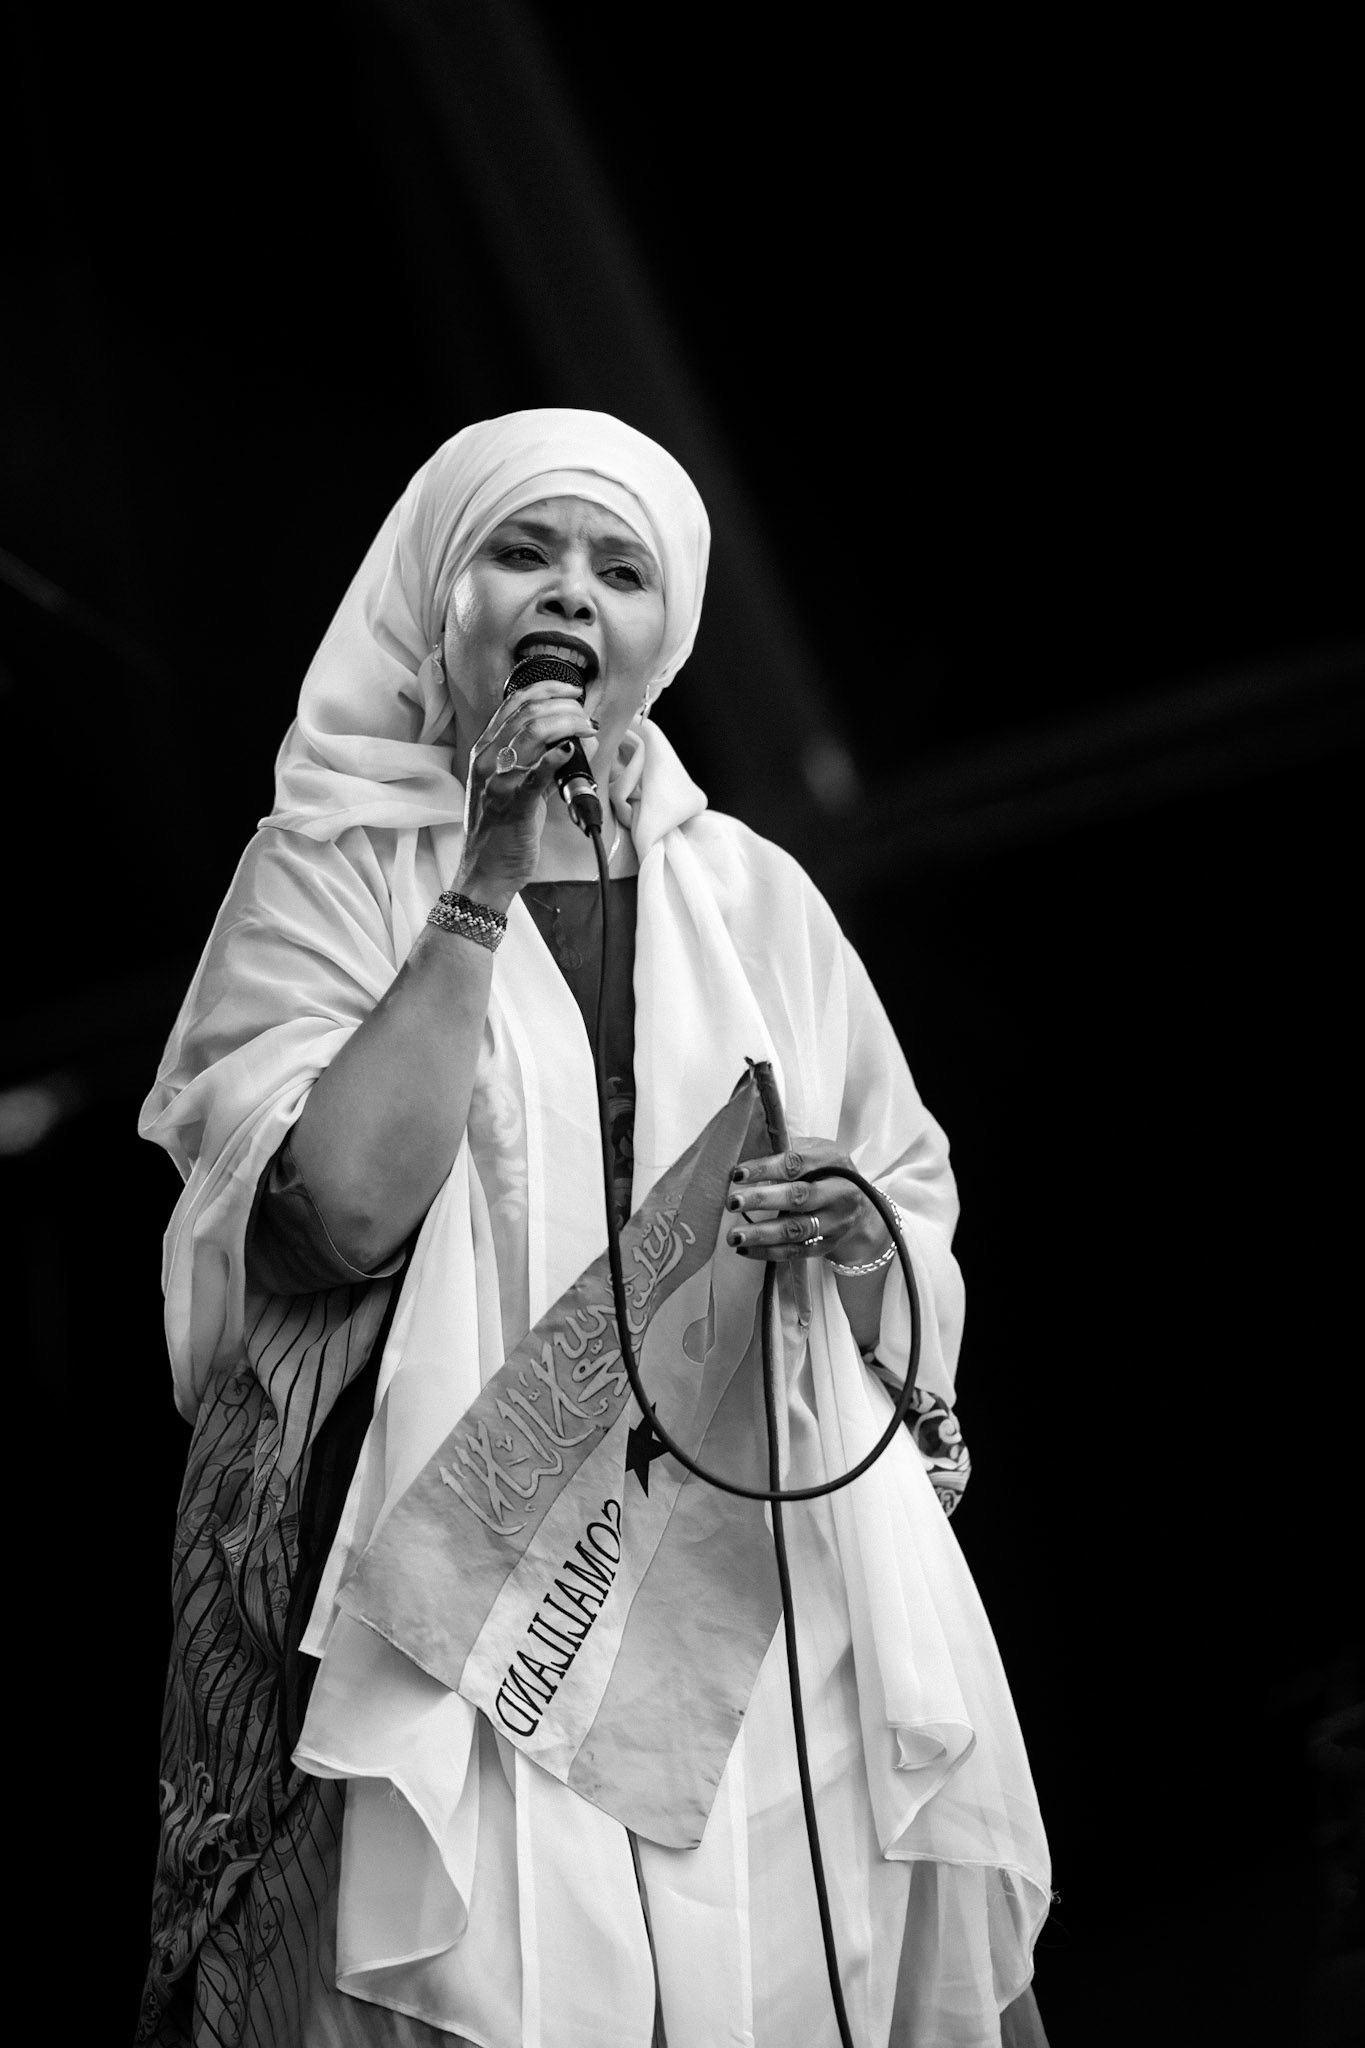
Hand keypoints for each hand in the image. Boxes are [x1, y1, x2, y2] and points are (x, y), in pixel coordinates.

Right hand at [454, 678, 596, 909]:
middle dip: (564, 706)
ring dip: (567, 724)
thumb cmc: (501, 830)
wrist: (485, 871)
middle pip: (527, 713)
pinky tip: (570, 750)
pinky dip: (555, 758)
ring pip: (532, 734)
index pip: (513, 703)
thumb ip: (534, 762)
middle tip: (585, 714)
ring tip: (587, 729)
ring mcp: (499, 782)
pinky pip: (535, 775)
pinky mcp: (514, 805)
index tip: (571, 691)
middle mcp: (487, 761)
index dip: (546, 689)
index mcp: (485, 751)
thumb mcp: (511, 786)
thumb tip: (567, 744)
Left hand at [725, 1134, 889, 1268]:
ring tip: (733, 1235)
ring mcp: (836, 1223)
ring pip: (796, 1230)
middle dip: (762, 1200)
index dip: (766, 1168)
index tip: (737, 1174)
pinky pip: (795, 1252)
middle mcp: (839, 1193)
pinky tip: (745, 1249)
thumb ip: (790, 1149)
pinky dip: (768, 1252)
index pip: (796, 1163)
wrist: (862, 1206)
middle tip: (732, 1202)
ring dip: (762, 1233)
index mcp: (834, 1162)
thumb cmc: (829, 1172)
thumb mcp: (818, 1151)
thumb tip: (749, 1148)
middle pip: (798, 1197)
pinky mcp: (827, 1245)